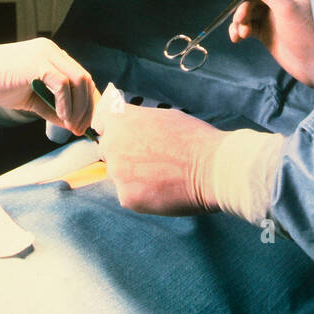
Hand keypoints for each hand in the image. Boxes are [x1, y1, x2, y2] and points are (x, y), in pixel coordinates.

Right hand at [0, 39, 95, 135]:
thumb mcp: (31, 99)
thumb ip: (52, 108)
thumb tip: (71, 123)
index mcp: (52, 56)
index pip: (81, 77)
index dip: (88, 102)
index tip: (86, 123)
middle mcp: (52, 51)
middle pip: (85, 79)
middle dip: (88, 108)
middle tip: (82, 130)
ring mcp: (46, 54)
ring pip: (78, 80)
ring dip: (79, 107)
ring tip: (72, 126)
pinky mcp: (38, 63)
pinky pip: (62, 83)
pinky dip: (66, 103)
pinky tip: (62, 118)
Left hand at [92, 84, 223, 214]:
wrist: (212, 169)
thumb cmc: (192, 139)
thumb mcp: (161, 116)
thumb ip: (137, 121)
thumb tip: (128, 125)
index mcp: (120, 121)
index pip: (101, 122)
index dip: (112, 129)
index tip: (121, 135)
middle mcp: (112, 144)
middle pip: (109, 151)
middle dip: (124, 154)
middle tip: (150, 160)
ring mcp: (118, 172)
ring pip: (119, 175)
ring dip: (133, 176)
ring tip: (161, 176)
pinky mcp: (127, 197)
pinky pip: (128, 195)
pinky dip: (142, 195)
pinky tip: (162, 190)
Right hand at [230, 0, 313, 90]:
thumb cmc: (308, 36)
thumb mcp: (286, 10)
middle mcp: (282, 0)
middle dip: (244, 5)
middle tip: (241, 18)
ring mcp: (274, 16)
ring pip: (249, 10)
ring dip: (240, 19)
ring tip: (241, 32)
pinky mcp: (267, 32)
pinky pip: (248, 25)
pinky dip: (240, 30)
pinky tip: (237, 37)